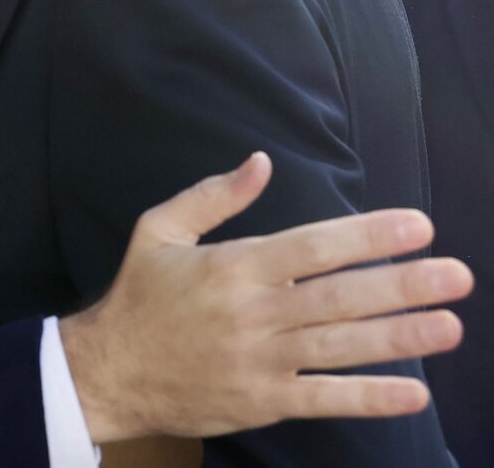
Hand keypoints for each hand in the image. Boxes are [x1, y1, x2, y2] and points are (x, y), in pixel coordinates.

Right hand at [60, 152, 471, 443]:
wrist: (108, 371)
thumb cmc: (138, 297)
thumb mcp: (159, 230)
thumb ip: (212, 197)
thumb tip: (261, 163)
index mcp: (231, 266)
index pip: (310, 247)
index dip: (366, 237)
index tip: (417, 226)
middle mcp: (252, 312)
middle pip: (337, 296)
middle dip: (400, 284)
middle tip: (457, 274)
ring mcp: (259, 360)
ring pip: (339, 346)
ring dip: (399, 336)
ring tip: (450, 324)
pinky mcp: (262, 401)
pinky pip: (323, 399)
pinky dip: (369, 397)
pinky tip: (414, 392)